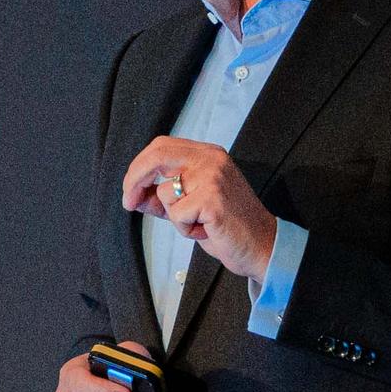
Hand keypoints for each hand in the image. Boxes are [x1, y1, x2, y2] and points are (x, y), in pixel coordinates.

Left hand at [121, 137, 278, 278]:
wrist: (261, 246)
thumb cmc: (226, 226)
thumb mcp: (190, 205)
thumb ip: (163, 197)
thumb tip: (135, 195)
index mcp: (207, 154)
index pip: (161, 146)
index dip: (139, 167)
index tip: (130, 190)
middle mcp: (211, 159)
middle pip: (157, 156)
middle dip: (135, 179)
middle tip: (129, 202)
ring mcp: (213, 176)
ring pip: (165, 192)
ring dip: (173, 216)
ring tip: (197, 223)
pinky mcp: (212, 198)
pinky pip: (176, 214)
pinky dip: (184, 228)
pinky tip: (205, 230)